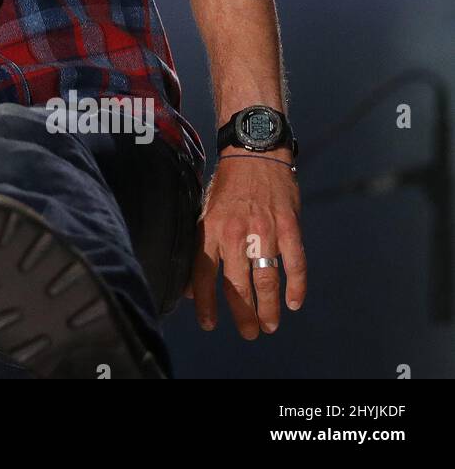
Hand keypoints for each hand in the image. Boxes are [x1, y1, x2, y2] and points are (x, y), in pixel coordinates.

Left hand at [184, 151, 306, 338]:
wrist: (255, 152)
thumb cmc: (228, 184)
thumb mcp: (205, 209)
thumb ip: (202, 244)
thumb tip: (191, 283)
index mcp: (212, 229)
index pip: (204, 273)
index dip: (205, 302)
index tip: (209, 323)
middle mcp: (236, 233)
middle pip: (238, 284)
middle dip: (243, 314)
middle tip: (248, 333)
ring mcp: (264, 231)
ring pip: (267, 280)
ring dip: (269, 308)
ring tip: (269, 325)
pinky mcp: (289, 226)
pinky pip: (295, 264)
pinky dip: (296, 286)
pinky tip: (293, 303)